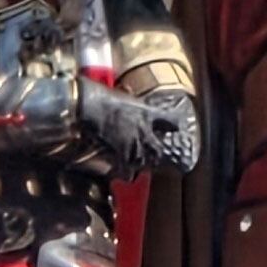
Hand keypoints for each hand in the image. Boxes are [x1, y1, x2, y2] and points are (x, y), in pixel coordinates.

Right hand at [80, 82, 200, 176]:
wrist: (90, 105)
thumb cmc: (103, 96)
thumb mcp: (122, 95)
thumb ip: (129, 97)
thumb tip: (127, 92)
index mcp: (146, 112)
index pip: (170, 120)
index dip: (174, 125)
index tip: (176, 128)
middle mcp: (144, 129)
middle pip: (157, 149)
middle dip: (155, 156)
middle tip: (152, 159)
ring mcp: (133, 141)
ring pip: (142, 160)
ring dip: (139, 164)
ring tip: (136, 167)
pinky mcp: (120, 151)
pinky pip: (126, 168)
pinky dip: (125, 173)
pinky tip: (124, 175)